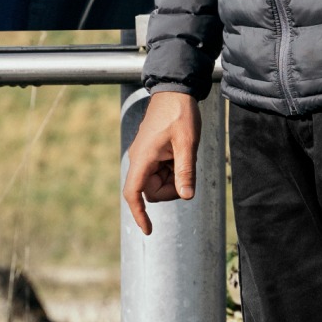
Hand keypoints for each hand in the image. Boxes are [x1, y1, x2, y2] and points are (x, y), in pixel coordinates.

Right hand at [122, 90, 201, 234]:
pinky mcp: (150, 153)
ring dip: (172, 178)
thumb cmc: (180, 114)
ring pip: (157, 182)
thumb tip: (186, 197)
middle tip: (186, 170)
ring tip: (184, 156)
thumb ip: (185, 171)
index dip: (139, 214)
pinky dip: (172, 170)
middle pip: (151, 191)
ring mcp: (144, 156)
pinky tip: (180, 154)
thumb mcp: (187, 143)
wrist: (175, 91)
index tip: (149, 230)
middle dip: (171, 189)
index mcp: (143, 158)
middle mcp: (139, 159)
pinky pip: (159, 172)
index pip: (134, 193)